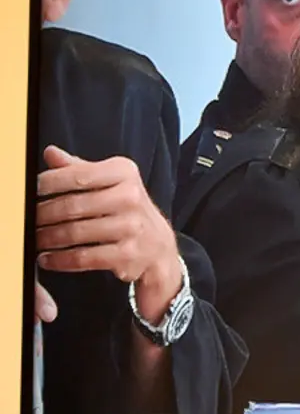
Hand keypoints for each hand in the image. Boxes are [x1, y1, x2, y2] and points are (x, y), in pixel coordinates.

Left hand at [35, 146, 182, 322]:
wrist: (158, 245)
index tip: (30, 191)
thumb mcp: (111, 182)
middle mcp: (131, 197)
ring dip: (47, 238)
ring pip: (74, 232)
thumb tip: (50, 152)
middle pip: (72, 205)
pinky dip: (59, 260)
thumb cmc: (127, 209)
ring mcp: (131, 227)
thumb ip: (80, 169)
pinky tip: (47, 258)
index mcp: (125, 173)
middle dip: (42, 215)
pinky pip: (82, 258)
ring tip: (34, 239)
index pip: (78, 175)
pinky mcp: (127, 255)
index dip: (48, 183)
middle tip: (27, 220)